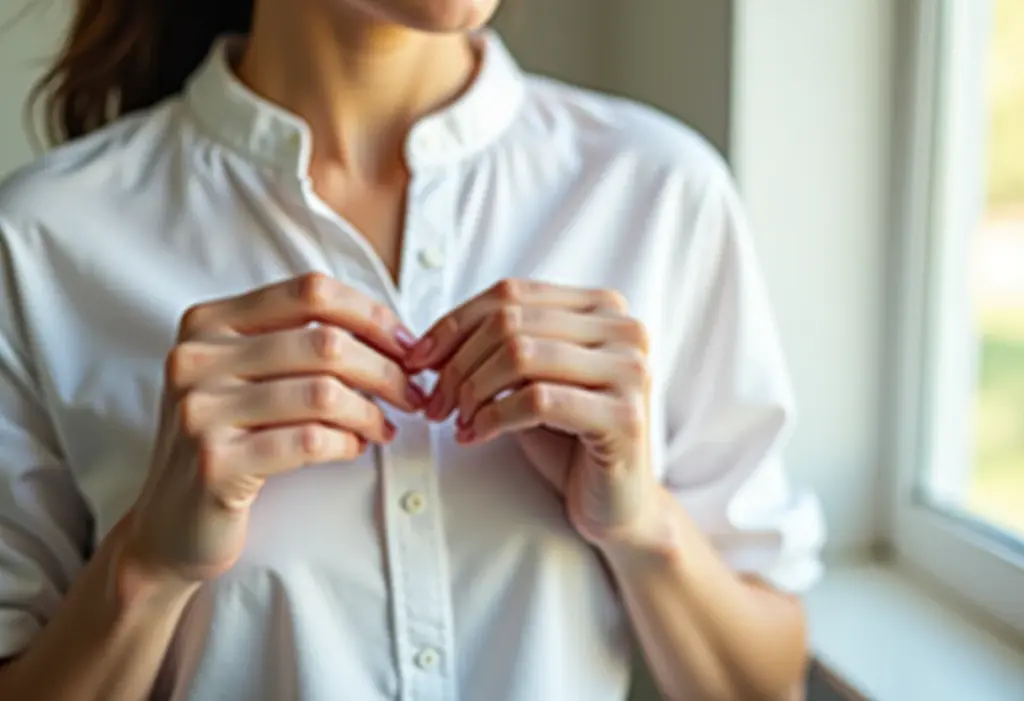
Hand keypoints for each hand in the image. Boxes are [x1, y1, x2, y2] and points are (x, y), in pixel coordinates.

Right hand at [124, 273, 424, 584]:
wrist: (171, 525)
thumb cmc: (228, 443)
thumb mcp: (247, 378)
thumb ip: (298, 344)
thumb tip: (392, 332)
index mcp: (209, 323)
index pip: (310, 292)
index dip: (371, 315)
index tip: (406, 346)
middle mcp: (196, 358)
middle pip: (325, 342)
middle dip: (386, 369)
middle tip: (413, 394)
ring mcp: (200, 411)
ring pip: (324, 392)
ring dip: (372, 411)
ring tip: (385, 426)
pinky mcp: (214, 462)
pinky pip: (309, 440)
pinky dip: (347, 443)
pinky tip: (354, 448)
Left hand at [406, 279, 658, 545]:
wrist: (617, 503)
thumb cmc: (570, 441)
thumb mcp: (530, 381)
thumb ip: (498, 349)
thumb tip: (428, 343)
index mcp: (603, 308)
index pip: (512, 293)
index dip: (455, 324)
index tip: (420, 359)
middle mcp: (625, 331)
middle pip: (512, 322)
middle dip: (458, 363)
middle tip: (434, 401)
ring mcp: (631, 371)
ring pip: (521, 355)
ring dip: (472, 390)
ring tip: (455, 419)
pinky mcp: (624, 417)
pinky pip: (538, 400)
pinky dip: (494, 417)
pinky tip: (476, 435)